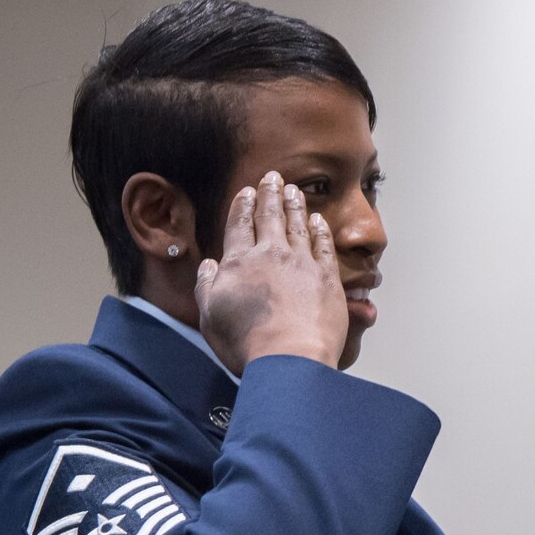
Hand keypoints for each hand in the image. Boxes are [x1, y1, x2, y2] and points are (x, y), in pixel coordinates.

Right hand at [193, 170, 347, 375]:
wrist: (290, 357)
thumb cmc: (247, 343)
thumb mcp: (210, 315)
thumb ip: (207, 285)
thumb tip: (209, 265)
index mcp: (239, 262)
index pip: (239, 224)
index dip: (243, 205)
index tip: (246, 191)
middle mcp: (271, 254)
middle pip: (270, 216)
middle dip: (270, 194)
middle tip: (273, 177)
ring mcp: (302, 263)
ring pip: (298, 224)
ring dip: (295, 205)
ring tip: (294, 190)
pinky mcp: (327, 278)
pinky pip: (323, 245)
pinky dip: (320, 230)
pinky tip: (319, 220)